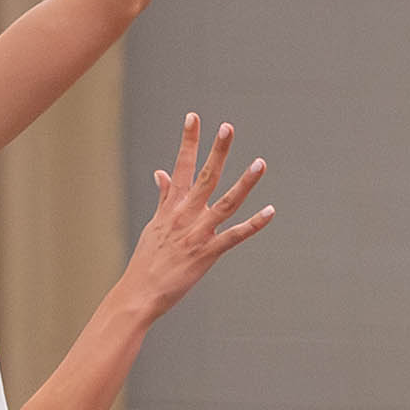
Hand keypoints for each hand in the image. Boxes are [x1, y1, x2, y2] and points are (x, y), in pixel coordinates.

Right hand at [117, 113, 275, 321]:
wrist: (139, 292)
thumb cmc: (147, 260)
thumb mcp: (154, 224)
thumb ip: (164, 197)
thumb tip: (161, 173)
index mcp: (172, 206)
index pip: (181, 166)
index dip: (188, 141)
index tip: (194, 117)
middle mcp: (185, 215)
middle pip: (205, 176)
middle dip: (217, 151)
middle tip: (228, 127)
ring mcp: (198, 233)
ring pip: (226, 202)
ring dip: (244, 182)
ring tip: (260, 162)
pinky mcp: (208, 253)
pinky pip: (235, 236)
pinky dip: (254, 224)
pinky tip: (270, 212)